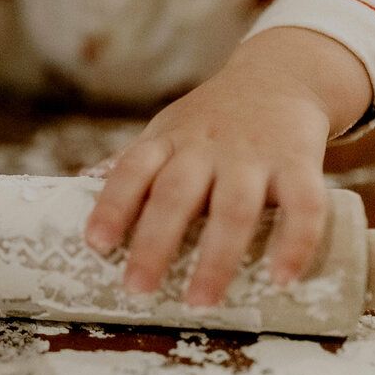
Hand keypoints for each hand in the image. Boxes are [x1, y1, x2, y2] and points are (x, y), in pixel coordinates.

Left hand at [85, 28, 370, 305]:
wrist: (280, 74)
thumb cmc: (210, 118)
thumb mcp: (166, 131)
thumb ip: (132, 166)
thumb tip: (70, 195)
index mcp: (168, 140)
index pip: (132, 170)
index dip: (112, 205)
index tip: (97, 244)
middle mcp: (207, 146)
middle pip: (176, 194)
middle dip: (155, 243)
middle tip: (137, 288)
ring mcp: (254, 155)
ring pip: (234, 207)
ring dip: (217, 258)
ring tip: (201, 301)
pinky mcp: (299, 162)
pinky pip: (304, 204)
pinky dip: (295, 243)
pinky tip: (282, 279)